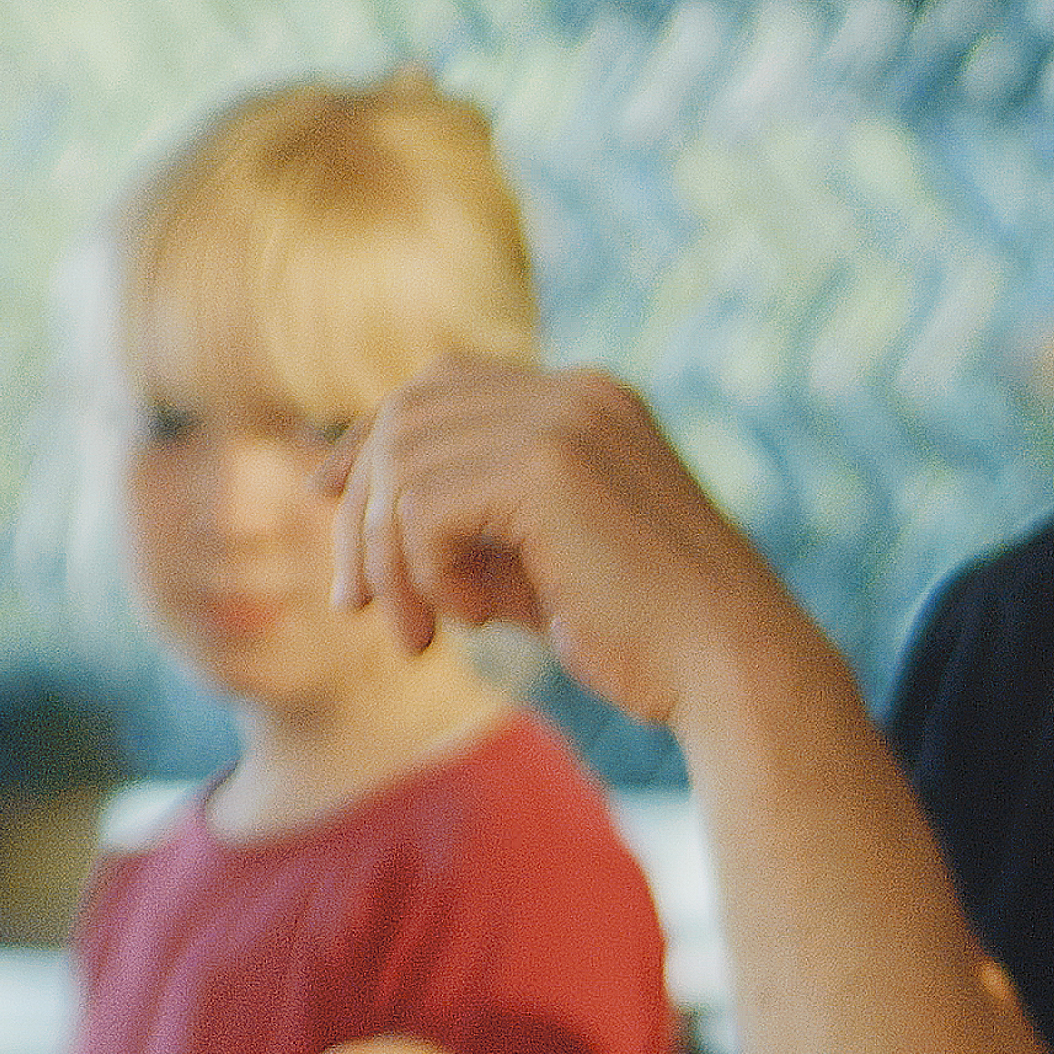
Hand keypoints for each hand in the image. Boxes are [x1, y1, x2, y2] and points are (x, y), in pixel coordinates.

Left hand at [327, 359, 798, 729]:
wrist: (730, 667)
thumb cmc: (644, 636)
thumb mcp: (537, 562)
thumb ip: (467, 521)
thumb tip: (350, 501)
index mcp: (585, 402)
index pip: (438, 387)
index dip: (367, 439)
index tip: (323, 497)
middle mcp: (573, 393)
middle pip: (404, 414)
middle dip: (361, 511)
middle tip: (356, 604)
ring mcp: (563, 420)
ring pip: (401, 461)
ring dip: (390, 559)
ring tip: (422, 632)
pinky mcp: (546, 466)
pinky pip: (421, 507)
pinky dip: (425, 573)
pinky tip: (477, 619)